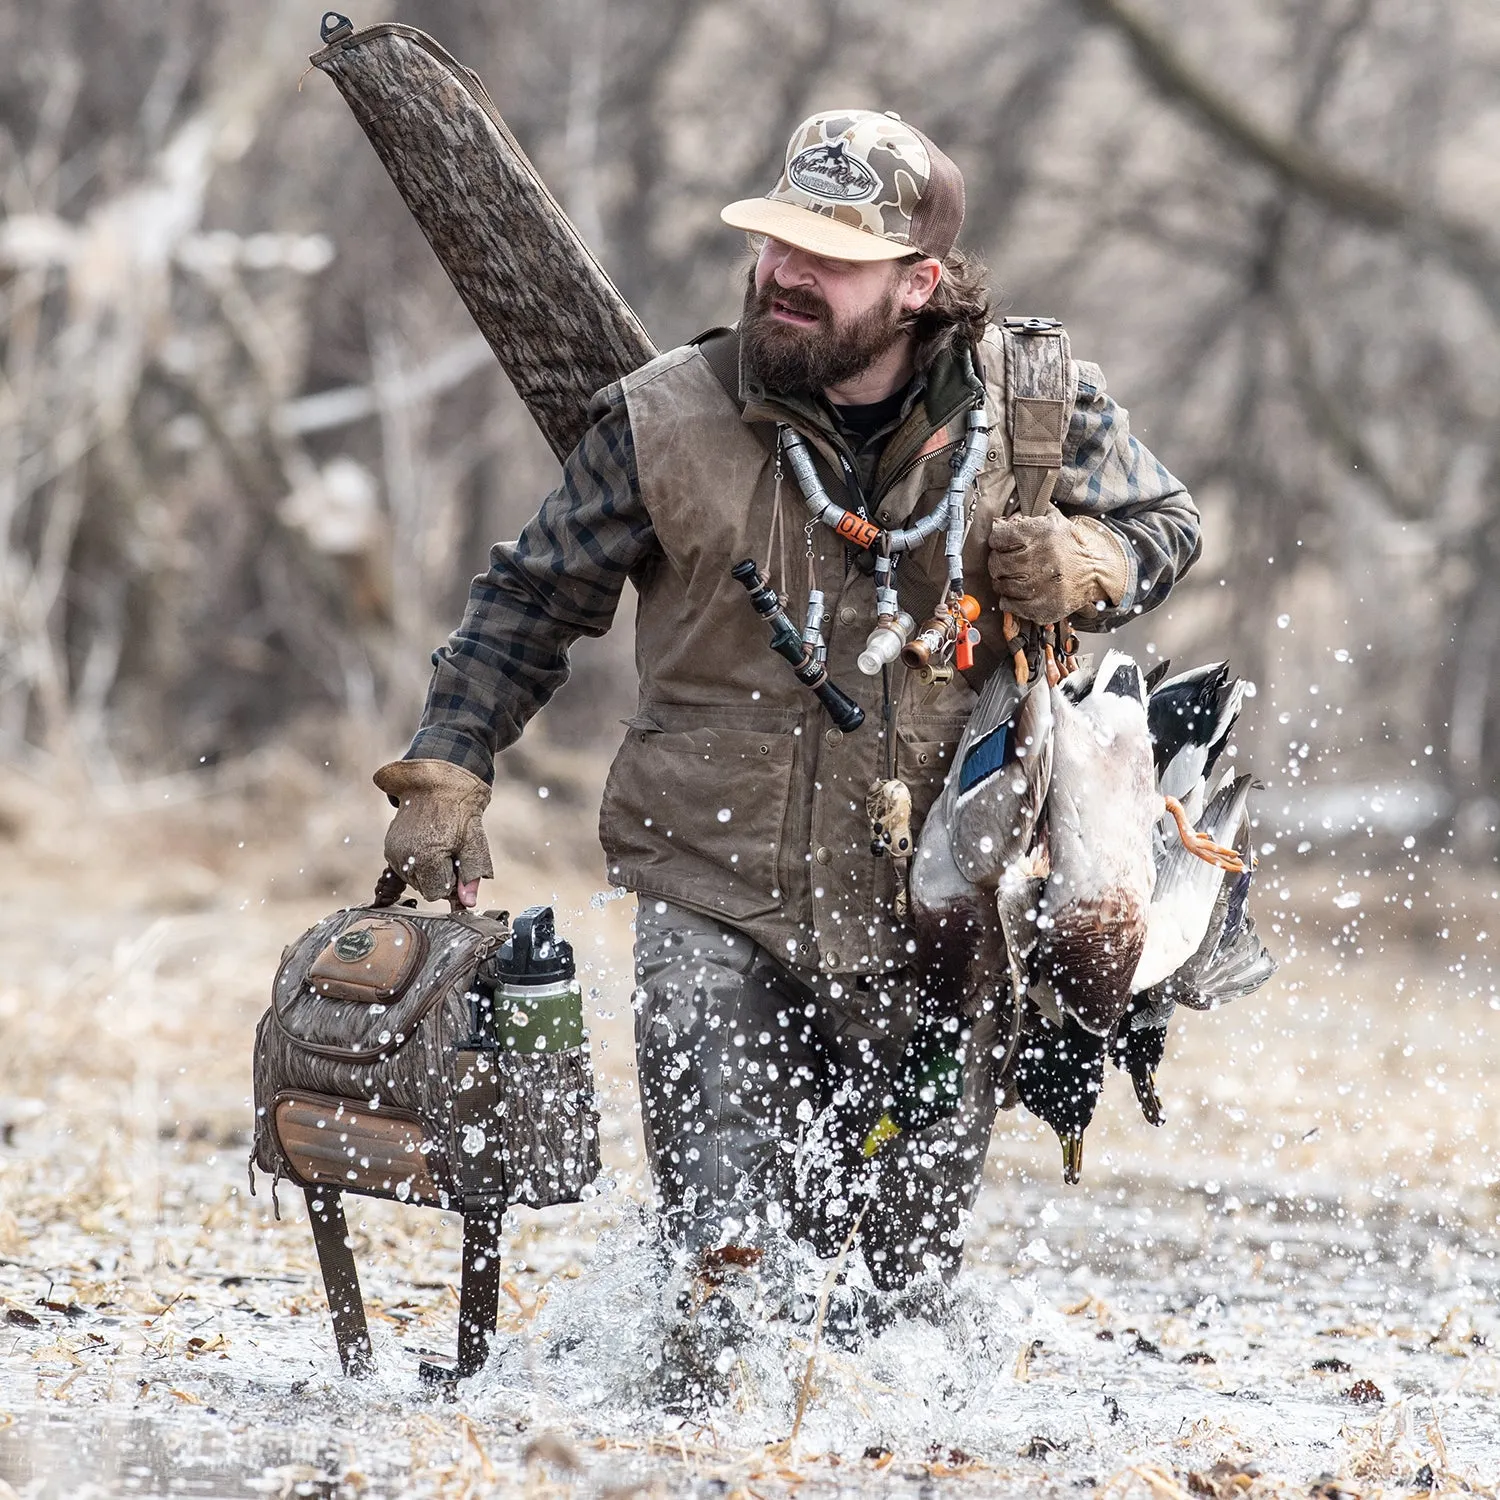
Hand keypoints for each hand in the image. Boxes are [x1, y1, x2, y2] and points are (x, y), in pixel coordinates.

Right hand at [372, 759, 493, 904]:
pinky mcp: (389, 845)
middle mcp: (404, 857)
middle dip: (439, 875)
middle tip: (449, 850)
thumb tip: (467, 904)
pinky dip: (417, 861)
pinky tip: (426, 844)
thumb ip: (470, 876)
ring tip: (438, 844)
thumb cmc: (460, 812)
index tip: (457, 861)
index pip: (437, 893)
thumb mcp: (474, 843)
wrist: (439, 782)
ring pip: (414, 879)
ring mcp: (393, 851)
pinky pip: (404, 868)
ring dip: (428, 869)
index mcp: (426, 858)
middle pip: (424, 888)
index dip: (451, 881)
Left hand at [987, 510, 1129, 623]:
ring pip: (1001, 585)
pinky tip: (1017, 592)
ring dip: (1001, 582)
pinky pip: (1009, 604)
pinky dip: (1008, 599)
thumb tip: (1001, 518)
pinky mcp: (1042, 606)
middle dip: (997, 562)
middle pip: (997, 563)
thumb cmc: (1068, 547)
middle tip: (1004, 563)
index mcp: (1042, 534)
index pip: (999, 536)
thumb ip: (1029, 514)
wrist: (1094, 572)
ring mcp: (1041, 586)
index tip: (1001, 543)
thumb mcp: (1055, 521)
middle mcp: (1041, 559)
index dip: (997, 540)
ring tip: (1012, 577)